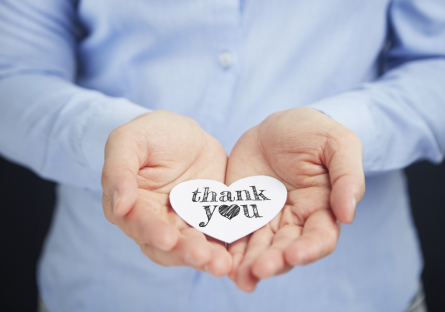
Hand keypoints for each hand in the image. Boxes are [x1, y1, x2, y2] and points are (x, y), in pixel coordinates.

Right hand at [101, 110, 230, 275]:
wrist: (189, 134)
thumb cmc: (153, 133)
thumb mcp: (130, 139)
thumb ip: (118, 170)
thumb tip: (119, 207)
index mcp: (133, 205)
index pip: (138, 224)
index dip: (151, 232)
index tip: (167, 238)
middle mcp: (156, 222)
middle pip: (166, 246)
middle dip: (183, 252)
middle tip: (202, 256)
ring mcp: (184, 225)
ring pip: (192, 248)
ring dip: (205, 258)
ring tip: (222, 264)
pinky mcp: (209, 223)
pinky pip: (217, 239)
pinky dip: (225, 250)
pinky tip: (235, 258)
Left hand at [226, 107, 364, 290]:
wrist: (275, 125)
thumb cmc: (312, 131)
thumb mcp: (338, 144)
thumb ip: (348, 177)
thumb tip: (349, 215)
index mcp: (321, 208)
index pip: (320, 237)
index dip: (309, 249)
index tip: (294, 254)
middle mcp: (293, 220)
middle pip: (285, 249)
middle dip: (273, 261)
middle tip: (259, 270)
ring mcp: (265, 218)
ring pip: (258, 247)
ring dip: (249, 264)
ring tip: (238, 276)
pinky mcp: (241, 211)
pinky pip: (234, 232)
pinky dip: (228, 249)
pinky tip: (221, 261)